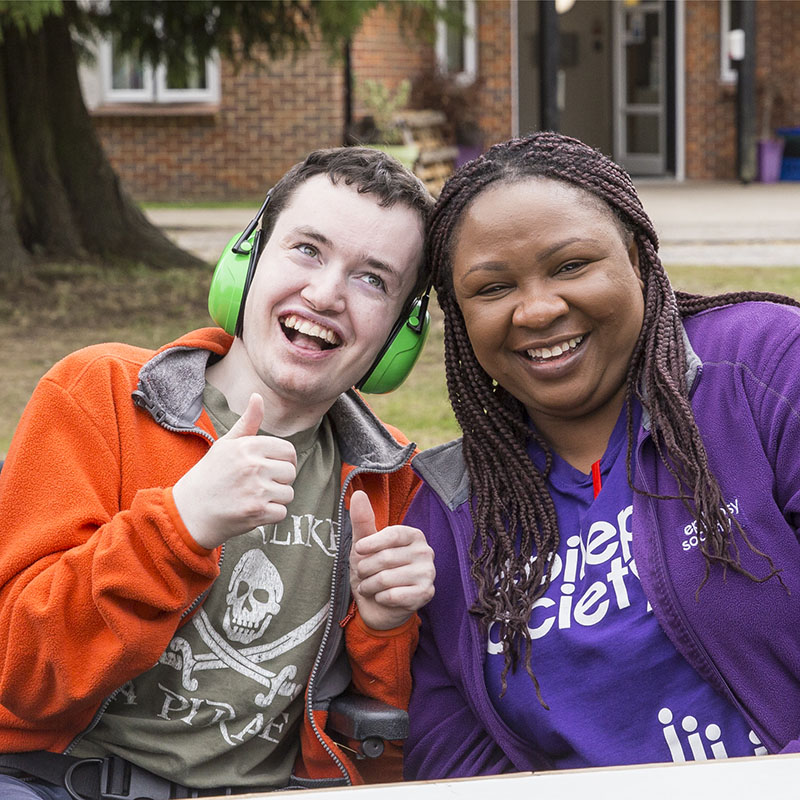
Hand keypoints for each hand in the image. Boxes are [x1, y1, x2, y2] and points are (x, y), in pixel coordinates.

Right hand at [173, 393, 296, 549]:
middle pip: (290, 472)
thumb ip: (247, 423)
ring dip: (275, 499)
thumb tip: (257, 396)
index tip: (269, 468)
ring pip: (288, 493)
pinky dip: (270, 515)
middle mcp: (253, 466)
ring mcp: (256, 490)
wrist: (188, 513)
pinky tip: (252, 511)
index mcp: (247, 446)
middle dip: (279, 481)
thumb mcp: (225, 445)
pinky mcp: (256, 512)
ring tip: (253, 498)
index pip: (288, 451)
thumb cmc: (209, 476)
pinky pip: (282, 512)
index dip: (282, 461)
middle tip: (257, 485)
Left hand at [348, 489, 434, 629]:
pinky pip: (395, 595)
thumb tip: (358, 493)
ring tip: (369, 586)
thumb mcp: (364, 544)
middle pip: (386, 558)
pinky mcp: (426, 594)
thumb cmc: (373, 570)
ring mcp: (428, 573)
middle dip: (365, 569)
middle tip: (363, 574)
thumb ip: (362, 520)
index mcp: (413, 535)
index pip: (393, 534)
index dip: (371, 543)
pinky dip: (380, 598)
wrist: (379, 606)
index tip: (359, 550)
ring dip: (370, 585)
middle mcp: (425, 552)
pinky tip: (382, 597)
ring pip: (387, 578)